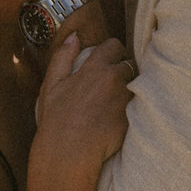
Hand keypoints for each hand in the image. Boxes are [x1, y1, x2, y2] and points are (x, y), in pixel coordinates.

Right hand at [34, 34, 131, 171]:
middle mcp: (114, 80)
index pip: (114, 46)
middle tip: (112, 83)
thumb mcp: (51, 85)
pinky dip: (131, 108)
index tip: (108, 61)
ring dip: (129, 88)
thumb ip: (63, 56)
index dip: (112, 52)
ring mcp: (126, 99)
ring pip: (136, 84)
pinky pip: (138, 106)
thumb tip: (74, 36)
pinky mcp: (133, 118)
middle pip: (129, 64)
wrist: (68, 154)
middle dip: (123, 70)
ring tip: (116, 101)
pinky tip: (118, 117)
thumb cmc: (56, 121)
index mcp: (94, 68)